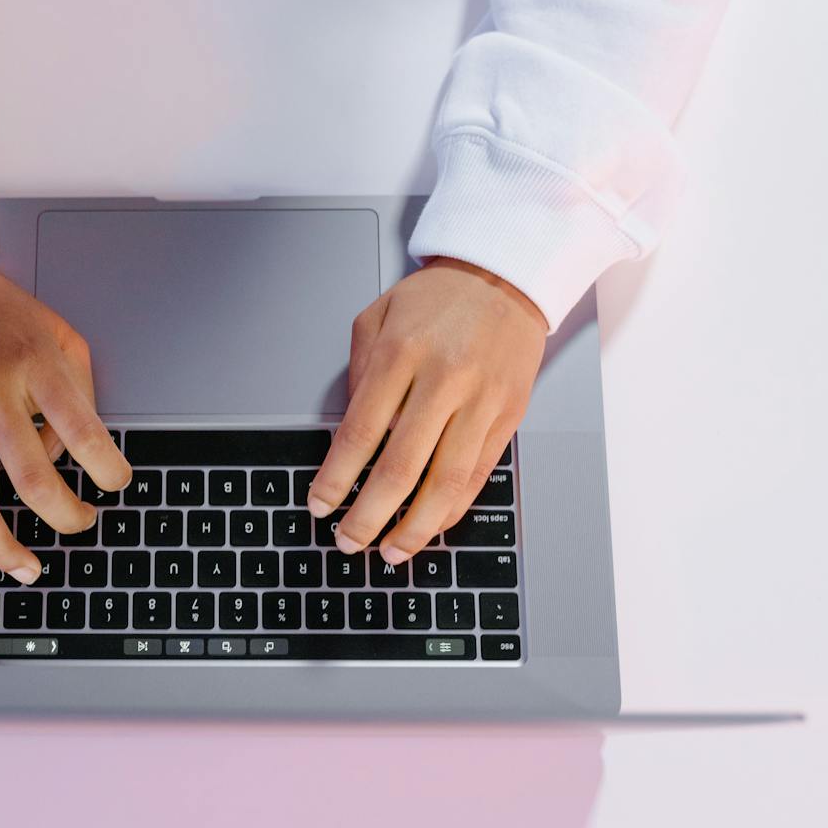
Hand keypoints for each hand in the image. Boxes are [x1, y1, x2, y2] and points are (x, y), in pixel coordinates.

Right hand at [0, 239, 129, 583]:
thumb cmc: (1, 311)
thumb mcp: (60, 336)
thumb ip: (77, 396)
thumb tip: (66, 457)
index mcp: (35, 364)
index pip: (83, 433)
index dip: (108, 471)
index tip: (115, 484)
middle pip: (31, 475)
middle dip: (65, 515)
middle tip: (81, 523)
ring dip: (0, 544)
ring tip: (26, 568)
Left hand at [305, 257, 546, 563]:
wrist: (506, 275)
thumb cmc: (438, 297)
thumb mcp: (378, 316)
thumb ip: (359, 373)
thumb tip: (348, 436)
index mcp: (402, 353)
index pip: (359, 433)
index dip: (336, 479)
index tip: (319, 506)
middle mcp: (444, 381)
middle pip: (400, 469)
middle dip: (369, 516)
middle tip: (349, 542)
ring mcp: (481, 403)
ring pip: (445, 484)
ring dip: (414, 528)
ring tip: (391, 552)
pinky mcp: (508, 417)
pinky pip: (477, 477)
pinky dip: (450, 510)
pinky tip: (429, 526)